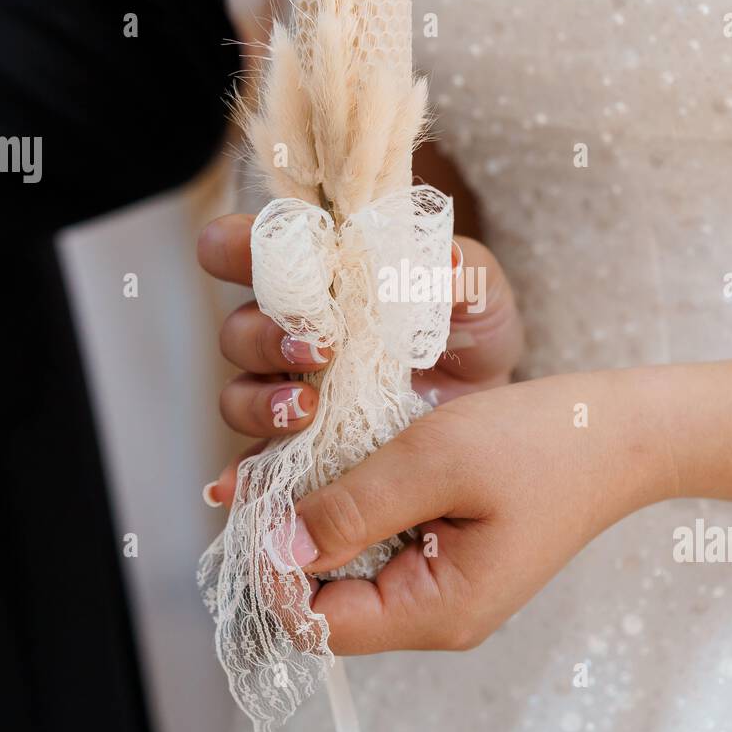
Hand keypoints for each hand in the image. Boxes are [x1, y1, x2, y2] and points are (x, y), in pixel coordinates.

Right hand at [197, 214, 523, 502]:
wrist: (493, 413)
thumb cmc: (473, 332)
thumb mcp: (479, 293)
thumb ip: (461, 269)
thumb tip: (446, 263)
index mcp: (318, 277)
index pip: (252, 248)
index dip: (238, 246)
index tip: (259, 260)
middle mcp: (288, 334)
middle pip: (238, 329)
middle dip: (265, 337)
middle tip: (317, 349)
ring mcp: (286, 395)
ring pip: (238, 394)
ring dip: (261, 401)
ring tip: (304, 411)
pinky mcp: (297, 452)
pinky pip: (255, 464)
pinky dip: (247, 474)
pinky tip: (251, 485)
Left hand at [272, 369, 673, 652]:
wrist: (623, 432)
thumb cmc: (543, 442)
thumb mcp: (435, 460)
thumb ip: (351, 508)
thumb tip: (274, 548)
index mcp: (436, 611)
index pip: (318, 623)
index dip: (274, 569)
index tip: (258, 499)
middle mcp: (435, 615)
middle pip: (327, 601)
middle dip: (292, 540)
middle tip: (275, 469)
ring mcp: (444, 588)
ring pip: (348, 568)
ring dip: (323, 517)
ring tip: (314, 455)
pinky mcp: (449, 555)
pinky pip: (380, 544)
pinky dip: (356, 505)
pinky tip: (353, 460)